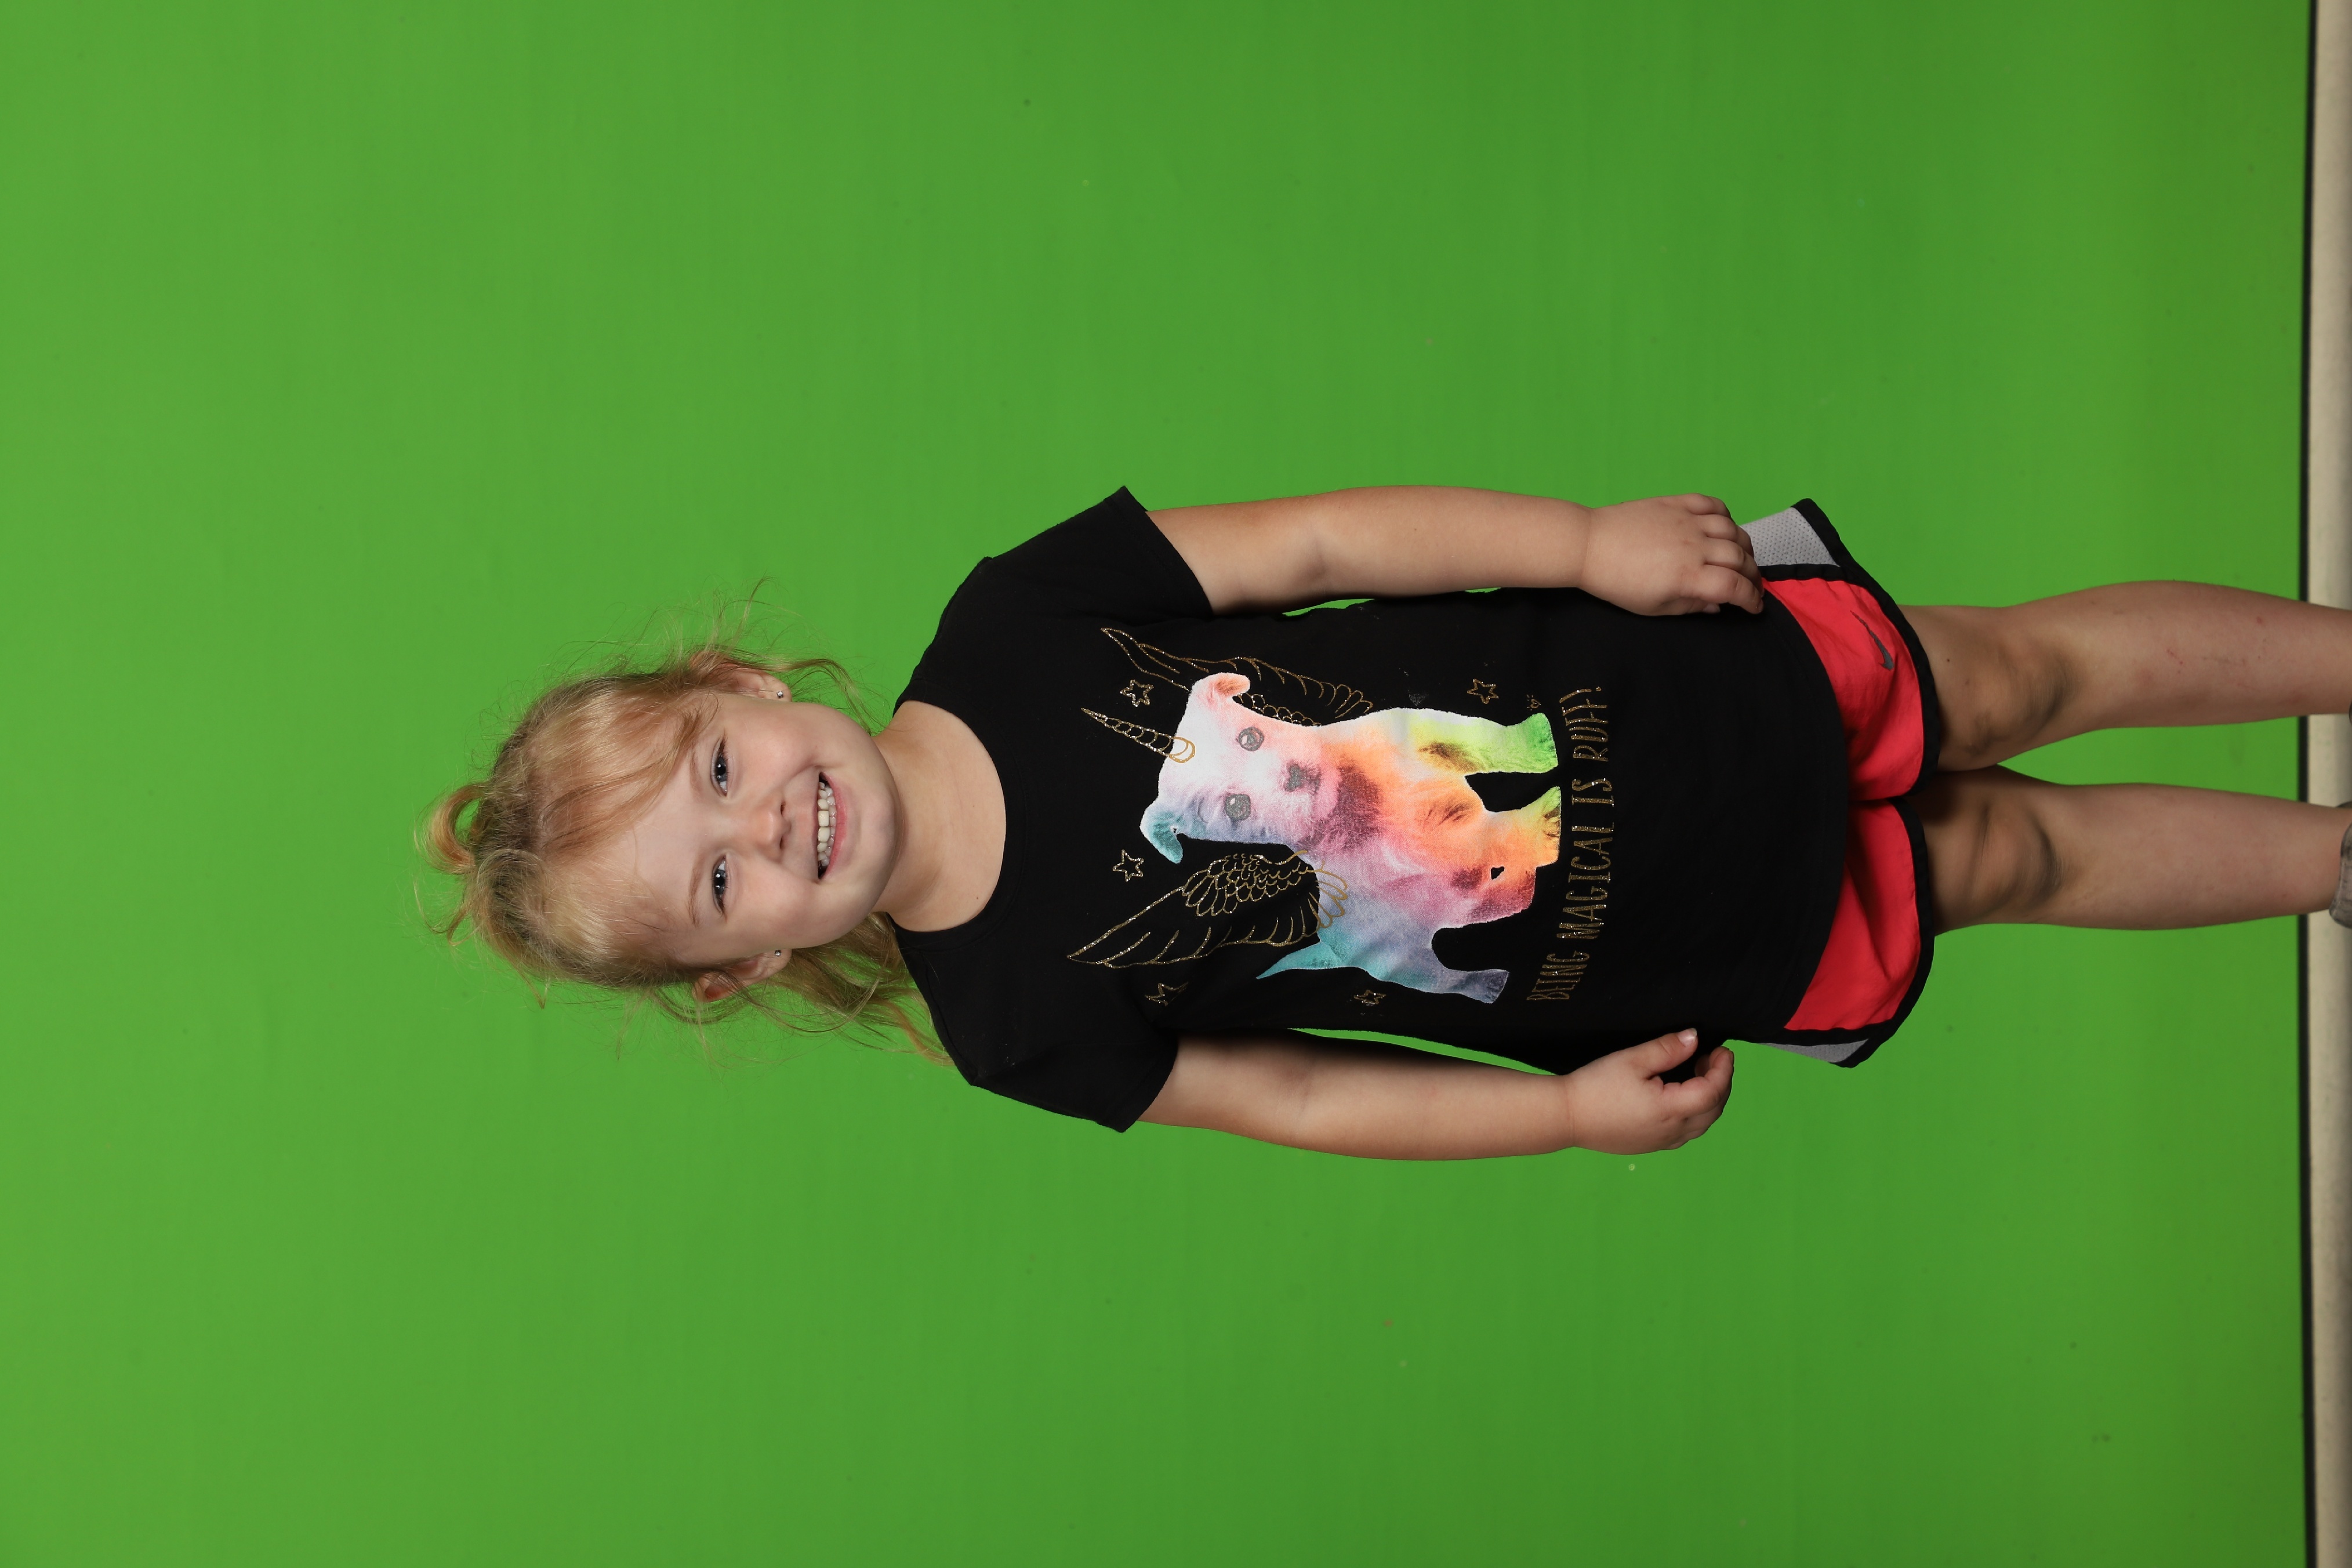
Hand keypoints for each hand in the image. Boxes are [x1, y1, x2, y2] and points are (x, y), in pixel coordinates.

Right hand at [1560, 1029, 1735, 1153]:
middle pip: (1713, 1110)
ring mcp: (1661, 1142)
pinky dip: (1695, 1112)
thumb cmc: (1595, 1086)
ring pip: (1702, 1123)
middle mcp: (1671, 1132)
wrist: (1566, 1116)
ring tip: (1697, 1073)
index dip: (1724, 1070)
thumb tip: (1694, 1038)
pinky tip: (1680, 1095)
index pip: (1713, 1091)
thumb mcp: (1631, 1059)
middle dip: (1720, 1082)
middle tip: (1711, 1057)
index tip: (1722, 1050)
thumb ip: (1667, 1049)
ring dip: (1709, 1098)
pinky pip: (1686, 1131)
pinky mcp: (1650, 1145)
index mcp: (1670, 1110)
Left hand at [1576, 495, 1762, 616]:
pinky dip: (1725, 514)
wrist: (1589, 546)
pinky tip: (1724, 527)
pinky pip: (1711, 504)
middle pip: (1740, 558)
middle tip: (1751, 584)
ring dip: (1744, 545)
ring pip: (1732, 530)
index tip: (1754, 606)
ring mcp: (1686, 521)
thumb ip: (1691, 607)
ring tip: (1742, 557)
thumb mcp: (1653, 607)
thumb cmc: (1616, 583)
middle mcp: (1693, 546)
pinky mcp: (1675, 503)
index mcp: (1688, 576)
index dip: (1751, 598)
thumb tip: (1718, 606)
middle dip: (1752, 574)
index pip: (1734, 587)